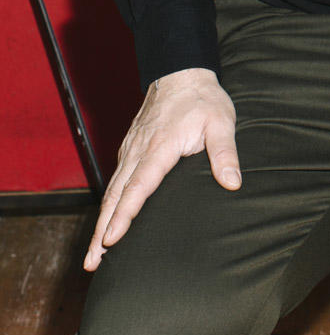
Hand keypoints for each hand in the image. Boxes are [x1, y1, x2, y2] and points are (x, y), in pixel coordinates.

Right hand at [84, 67, 240, 271]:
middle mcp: (138, 151)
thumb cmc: (203, 99)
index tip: (111, 239)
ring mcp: (131, 150)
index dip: (125, 214)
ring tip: (94, 254)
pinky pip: (116, 180)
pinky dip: (107, 204)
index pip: (139, 186)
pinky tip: (106, 222)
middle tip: (92, 263)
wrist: (181, 72)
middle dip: (102, 230)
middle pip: (116, 196)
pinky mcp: (130, 149)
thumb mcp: (221, 122)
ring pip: (112, 190)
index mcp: (160, 147)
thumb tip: (232, 183)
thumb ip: (225, 153)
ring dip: (101, 221)